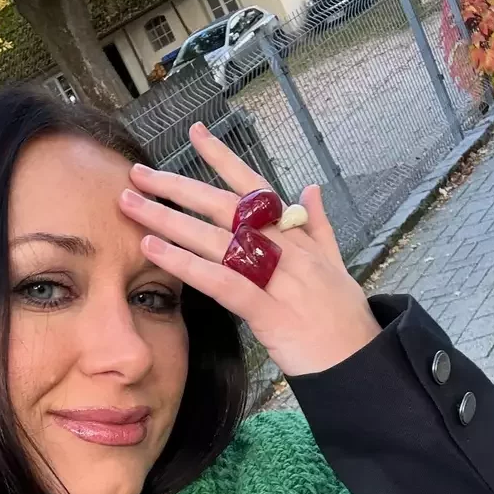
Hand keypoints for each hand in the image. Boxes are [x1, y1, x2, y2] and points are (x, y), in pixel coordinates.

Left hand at [118, 122, 379, 377]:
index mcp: (298, 235)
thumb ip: (319, 225)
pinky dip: (186, 263)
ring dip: (169, 219)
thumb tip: (311, 188)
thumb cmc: (345, 318)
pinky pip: (220, 281)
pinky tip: (154, 249)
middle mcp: (287, 248)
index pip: (255, 187)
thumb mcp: (336, 264)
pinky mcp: (269, 312)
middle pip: (224, 207)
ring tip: (131, 205)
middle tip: (138, 174)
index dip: (224, 159)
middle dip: (178, 187)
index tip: (195, 132)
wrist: (361, 362)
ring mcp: (279, 278)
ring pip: (216, 239)